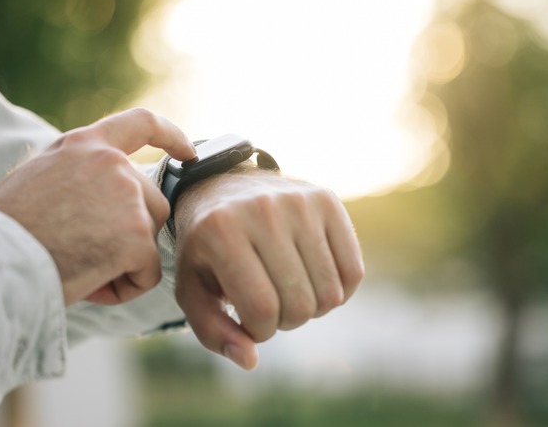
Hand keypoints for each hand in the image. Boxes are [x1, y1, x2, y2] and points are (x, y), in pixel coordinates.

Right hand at [0, 108, 195, 304]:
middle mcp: (112, 164)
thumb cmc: (5, 229)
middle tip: (83, 254)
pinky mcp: (137, 235)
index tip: (190, 153)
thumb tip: (112, 199)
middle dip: (130, 234)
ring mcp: (128, 197)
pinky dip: (126, 287)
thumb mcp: (42, 178)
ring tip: (81, 269)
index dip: (172, 136)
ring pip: (149, 238)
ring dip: (125, 261)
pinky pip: (147, 272)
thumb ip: (83, 176)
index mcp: (85, 144)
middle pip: (151, 203)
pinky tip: (91, 284)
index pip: (141, 124)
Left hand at [173, 170, 364, 369]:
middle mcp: (262, 210)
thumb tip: (250, 360)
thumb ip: (213, 331)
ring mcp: (299, 201)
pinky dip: (340, 292)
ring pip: (330, 293)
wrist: (224, 187)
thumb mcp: (194, 289)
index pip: (262, 310)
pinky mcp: (327, 199)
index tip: (249, 321)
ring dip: (312, 308)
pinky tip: (316, 282)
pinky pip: (353, 271)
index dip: (260, 332)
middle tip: (271, 305)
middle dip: (286, 321)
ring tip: (290, 292)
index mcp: (220, 231)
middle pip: (299, 304)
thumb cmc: (207, 248)